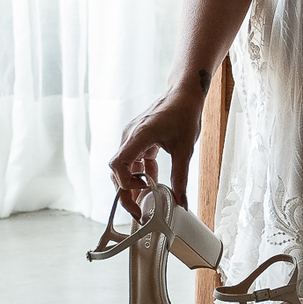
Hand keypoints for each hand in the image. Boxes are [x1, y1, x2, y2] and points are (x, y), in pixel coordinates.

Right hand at [110, 83, 203, 211]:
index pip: (118, 164)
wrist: (184, 94)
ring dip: (133, 183)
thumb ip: (180, 178)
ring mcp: (132, 136)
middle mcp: (130, 136)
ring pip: (124, 166)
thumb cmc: (184, 113)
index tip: (144, 190)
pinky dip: (140, 172)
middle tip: (138, 210)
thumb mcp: (185, 149)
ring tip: (146, 199)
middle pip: (117, 170)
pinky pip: (133, 159)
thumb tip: (181, 202)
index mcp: (139, 135)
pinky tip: (152, 180)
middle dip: (126, 191)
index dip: (125, 183)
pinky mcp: (137, 138)